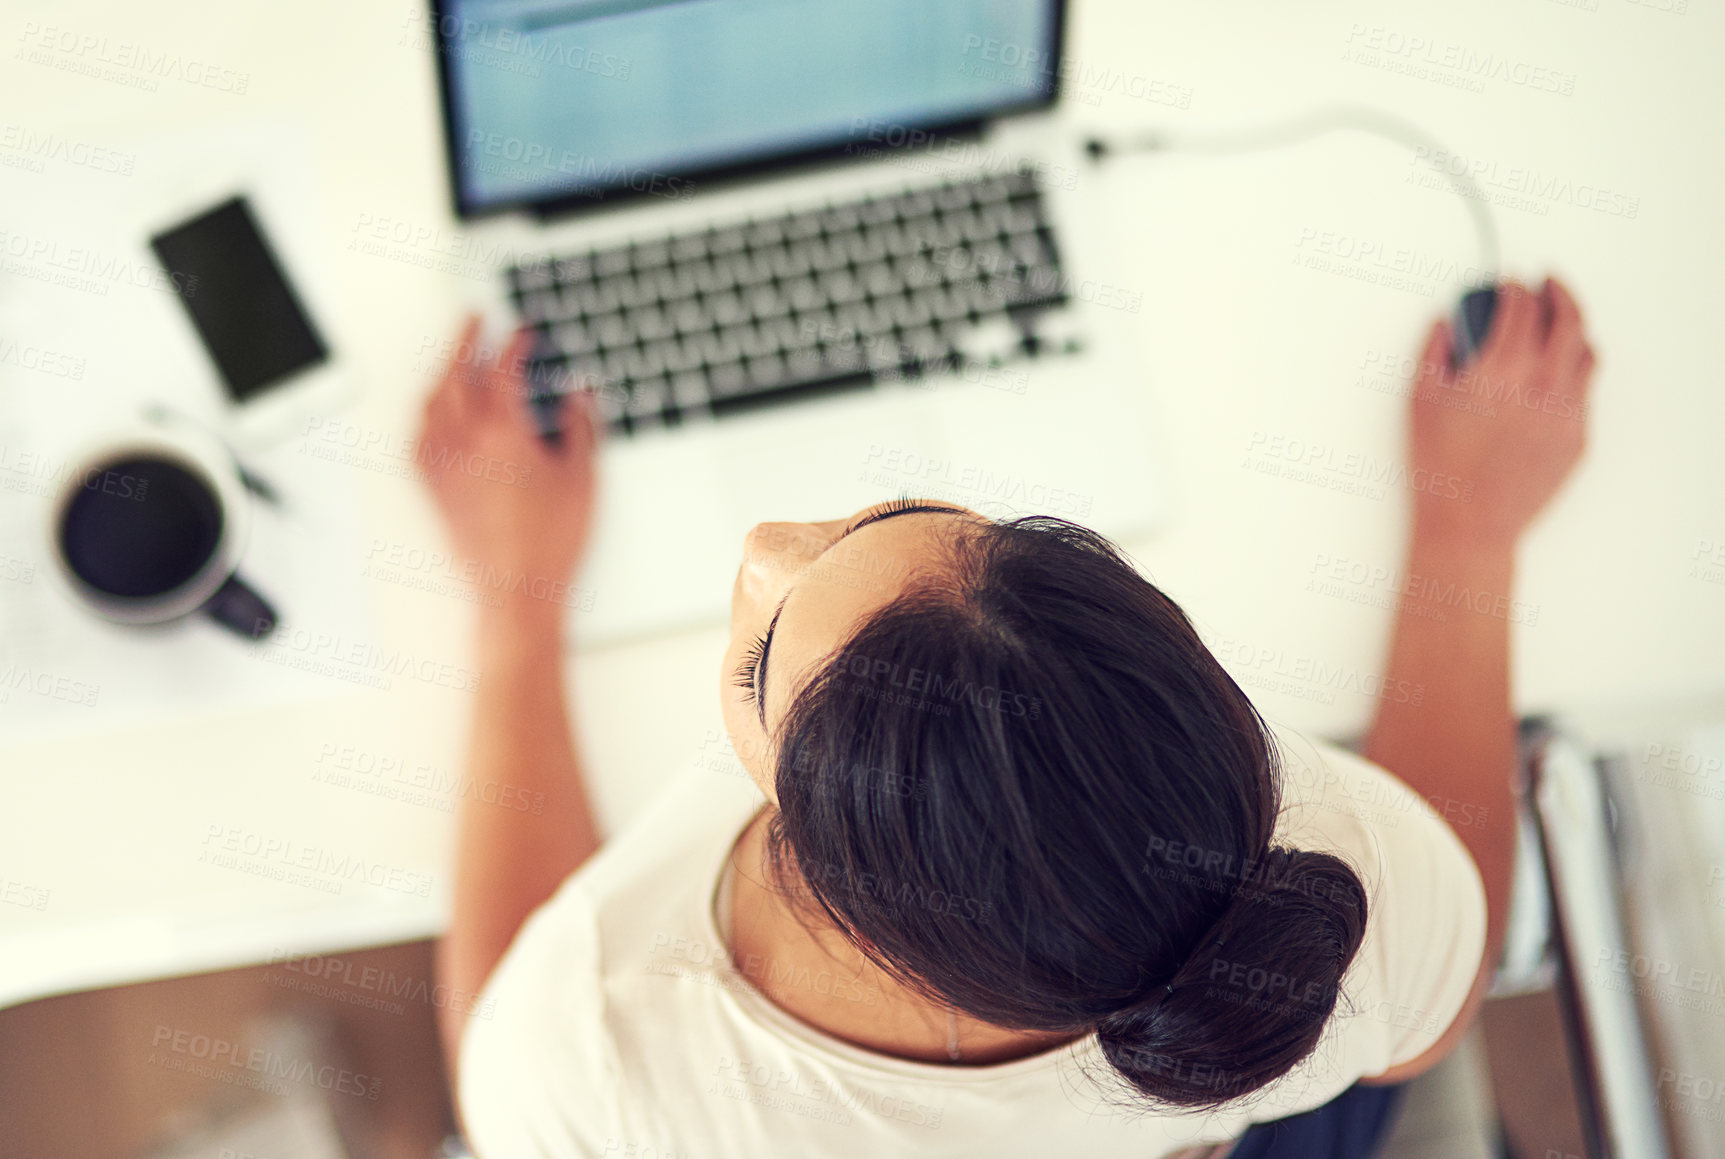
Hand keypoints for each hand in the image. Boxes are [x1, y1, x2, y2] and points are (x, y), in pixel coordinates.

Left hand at [417, 315, 599, 603]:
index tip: (525, 331)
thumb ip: (580, 426)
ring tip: (455, 358)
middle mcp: (465, 441)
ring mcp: (443, 464)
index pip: (505, 368)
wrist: (516, 589)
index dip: (516, 342)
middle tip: (475, 319)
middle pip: (457, 372)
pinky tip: (433, 411)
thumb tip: (578, 394)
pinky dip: (425, 413)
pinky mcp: (433, 488)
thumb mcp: (582, 477)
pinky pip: (418, 437)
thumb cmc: (550, 541)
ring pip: (433, 401)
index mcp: (503, 432)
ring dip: (443, 371)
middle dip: (465, 338)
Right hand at [1409, 277, 1595, 548]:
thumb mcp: (1419, 400)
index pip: (1521, 307)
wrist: (1469, 522)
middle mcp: (1543, 383)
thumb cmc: (1440, 467)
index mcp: (1502, 369)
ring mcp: (1567, 410)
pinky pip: (1585, 389)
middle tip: (1548, 283)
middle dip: (1558, 292)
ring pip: (1587, 351)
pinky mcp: (1578, 436)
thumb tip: (1447, 323)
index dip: (1515, 287)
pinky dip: (1573, 369)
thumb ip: (1434, 350)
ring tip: (1559, 323)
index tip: (1509, 283)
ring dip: (1574, 328)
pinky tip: (1556, 370)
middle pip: (1568, 318)